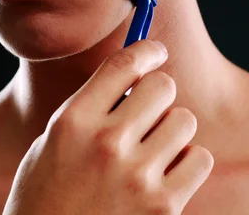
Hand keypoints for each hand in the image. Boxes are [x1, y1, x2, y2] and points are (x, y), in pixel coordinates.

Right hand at [3, 39, 212, 214]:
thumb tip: (138, 72)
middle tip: (148, 113)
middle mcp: (106, 144)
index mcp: (73, 122)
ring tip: (152, 151)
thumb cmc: (49, 197)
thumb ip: (92, 107)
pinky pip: (200, 157)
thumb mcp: (52, 144)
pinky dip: (188, 163)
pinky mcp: (163, 205)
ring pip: (184, 120)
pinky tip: (165, 175)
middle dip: (158, 95)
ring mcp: (137, 176)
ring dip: (172, 131)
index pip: (124, 64)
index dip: (148, 50)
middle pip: (163, 86)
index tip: (157, 52)